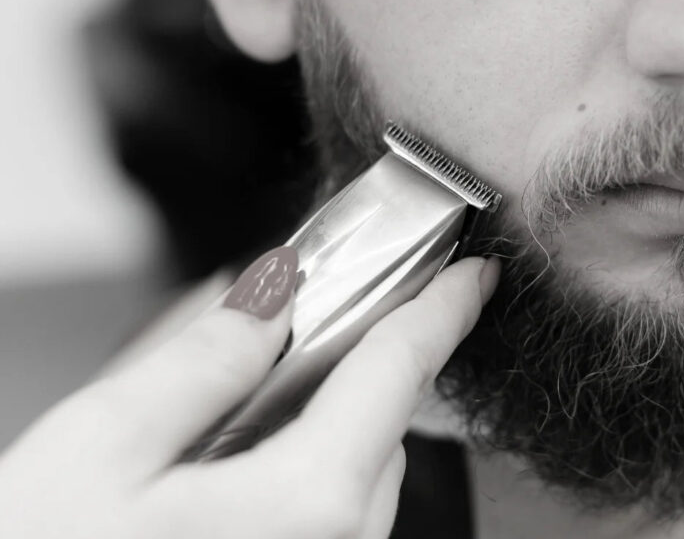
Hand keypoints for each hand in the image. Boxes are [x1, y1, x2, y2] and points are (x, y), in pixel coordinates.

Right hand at [0, 247, 499, 538]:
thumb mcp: (99, 451)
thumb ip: (200, 361)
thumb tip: (270, 293)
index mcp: (307, 503)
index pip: (398, 374)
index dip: (441, 312)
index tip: (474, 277)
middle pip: (381, 425)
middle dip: (351, 368)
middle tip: (291, 330)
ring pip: (357, 474)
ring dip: (322, 427)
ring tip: (235, 414)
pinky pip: (331, 517)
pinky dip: (304, 477)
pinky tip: (230, 474)